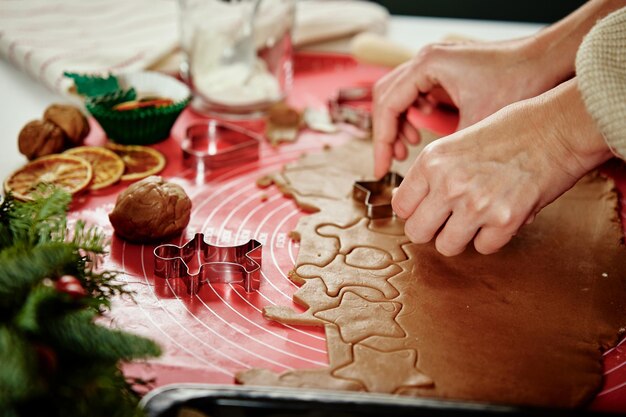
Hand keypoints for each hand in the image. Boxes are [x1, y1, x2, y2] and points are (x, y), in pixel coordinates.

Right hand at [372, 38, 560, 177]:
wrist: (547, 59)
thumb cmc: (519, 82)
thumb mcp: (479, 123)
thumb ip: (450, 150)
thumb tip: (432, 184)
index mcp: (428, 65)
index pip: (388, 105)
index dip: (382, 140)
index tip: (383, 167)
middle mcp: (426, 59)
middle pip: (384, 98)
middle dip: (386, 133)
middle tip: (390, 162)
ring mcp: (434, 63)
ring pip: (397, 95)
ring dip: (398, 124)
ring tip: (406, 150)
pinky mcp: (443, 70)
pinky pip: (414, 93)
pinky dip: (412, 114)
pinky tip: (421, 132)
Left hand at [391, 79, 611, 255]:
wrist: (557, 128)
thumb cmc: (509, 131)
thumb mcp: (456, 143)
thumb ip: (432, 173)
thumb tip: (412, 204)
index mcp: (432, 161)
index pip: (401, 206)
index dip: (414, 211)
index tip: (427, 209)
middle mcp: (448, 184)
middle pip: (417, 232)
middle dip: (432, 230)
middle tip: (448, 221)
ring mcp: (476, 204)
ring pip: (446, 247)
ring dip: (461, 237)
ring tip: (476, 219)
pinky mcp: (504, 220)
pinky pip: (483, 248)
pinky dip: (492, 237)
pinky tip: (501, 216)